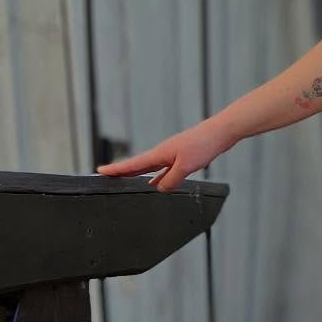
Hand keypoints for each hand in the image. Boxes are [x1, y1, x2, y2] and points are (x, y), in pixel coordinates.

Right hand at [94, 117, 234, 191]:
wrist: (221, 132)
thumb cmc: (203, 144)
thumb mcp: (186, 166)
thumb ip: (171, 180)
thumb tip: (159, 189)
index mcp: (160, 154)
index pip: (133, 164)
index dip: (116, 169)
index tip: (100, 171)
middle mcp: (163, 154)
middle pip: (137, 165)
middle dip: (122, 171)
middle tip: (106, 176)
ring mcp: (172, 155)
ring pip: (150, 168)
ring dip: (138, 175)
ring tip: (125, 183)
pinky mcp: (182, 158)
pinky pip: (164, 171)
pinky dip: (158, 178)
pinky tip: (156, 184)